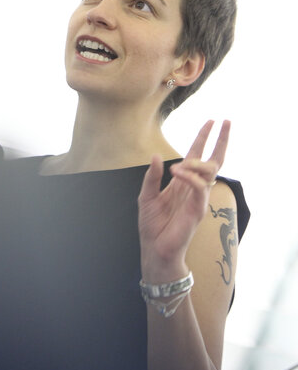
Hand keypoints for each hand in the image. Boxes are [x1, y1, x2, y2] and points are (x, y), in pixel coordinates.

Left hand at [138, 120, 229, 280]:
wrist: (154, 248)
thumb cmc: (152, 224)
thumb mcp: (146, 195)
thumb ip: (152, 176)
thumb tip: (156, 156)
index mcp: (181, 182)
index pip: (196, 156)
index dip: (203, 139)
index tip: (212, 121)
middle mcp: (193, 188)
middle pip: (212, 160)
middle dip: (219, 141)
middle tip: (223, 122)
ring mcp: (198, 198)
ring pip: (209, 172)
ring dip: (196, 163)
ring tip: (182, 163)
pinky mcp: (198, 210)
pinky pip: (200, 188)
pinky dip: (191, 178)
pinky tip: (178, 172)